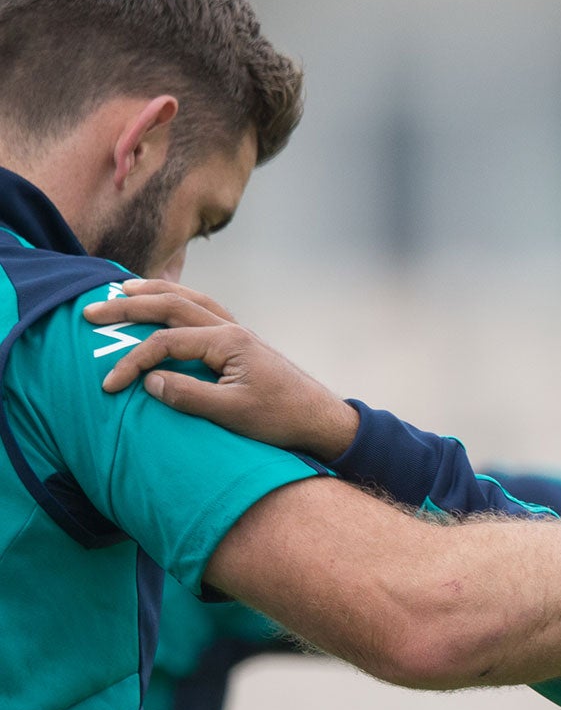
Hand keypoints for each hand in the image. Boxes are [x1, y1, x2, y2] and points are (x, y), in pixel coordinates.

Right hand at [84, 280, 360, 460]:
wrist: (320, 419)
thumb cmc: (281, 419)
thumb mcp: (232, 414)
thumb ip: (189, 396)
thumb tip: (149, 381)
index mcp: (229, 342)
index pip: (166, 343)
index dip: (133, 362)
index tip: (109, 385)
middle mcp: (232, 330)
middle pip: (172, 306)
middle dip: (129, 307)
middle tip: (91, 310)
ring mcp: (238, 332)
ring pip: (189, 300)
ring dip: (154, 293)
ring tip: (122, 290)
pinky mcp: (241, 342)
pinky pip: (204, 309)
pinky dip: (179, 300)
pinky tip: (166, 300)